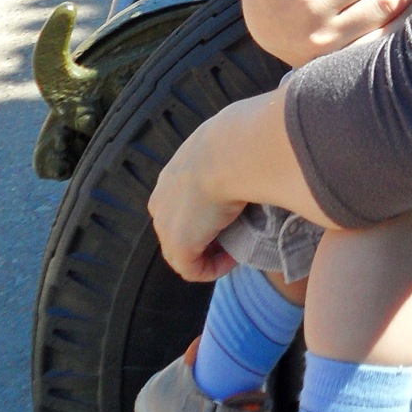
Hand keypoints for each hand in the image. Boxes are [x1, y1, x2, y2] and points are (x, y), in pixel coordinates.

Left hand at [148, 106, 249, 282]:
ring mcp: (165, 224)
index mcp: (170, 177)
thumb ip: (227, 158)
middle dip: (206, 238)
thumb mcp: (227, 145)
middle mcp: (161, 201)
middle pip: (180, 232)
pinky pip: (193, 270)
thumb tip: (250, 158)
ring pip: (183, 252)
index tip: (232, 218)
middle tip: (234, 235)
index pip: (182, 207)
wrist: (234, 150)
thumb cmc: (240, 141)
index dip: (207, 219)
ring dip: (210, 253)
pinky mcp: (179, 245)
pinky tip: (235, 257)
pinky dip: (214, 268)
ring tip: (237, 245)